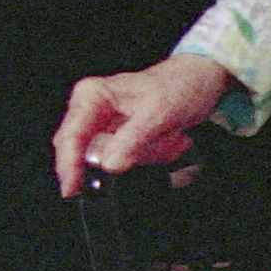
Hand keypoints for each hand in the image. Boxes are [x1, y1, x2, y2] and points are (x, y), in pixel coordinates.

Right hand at [53, 54, 234, 197]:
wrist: (201, 80)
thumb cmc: (180, 87)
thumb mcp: (158, 114)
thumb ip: (131, 140)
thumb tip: (108, 164)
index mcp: (92, 96)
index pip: (69, 138)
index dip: (69, 166)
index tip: (73, 189)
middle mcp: (91, 109)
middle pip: (87, 153)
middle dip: (124, 157)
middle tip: (156, 147)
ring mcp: (105, 124)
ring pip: (110, 160)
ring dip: (144, 156)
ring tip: (168, 138)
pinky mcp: (120, 136)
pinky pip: (127, 159)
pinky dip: (149, 156)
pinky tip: (167, 142)